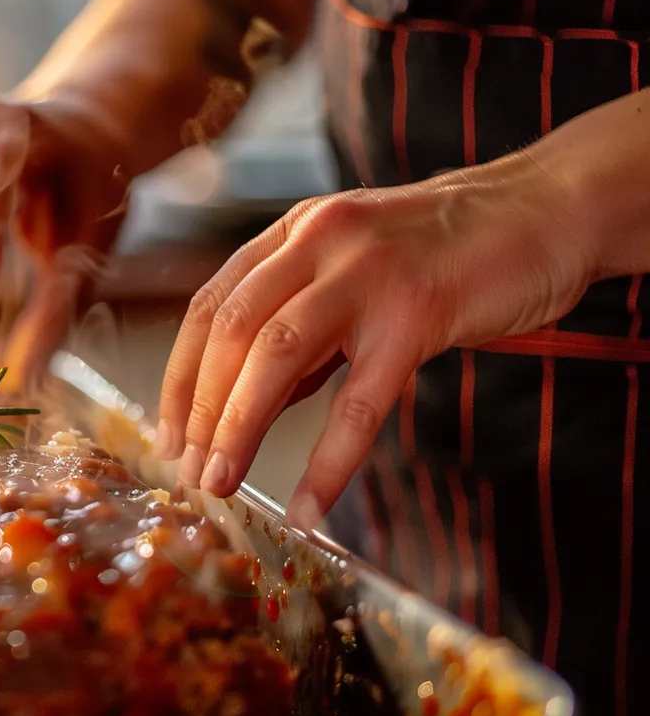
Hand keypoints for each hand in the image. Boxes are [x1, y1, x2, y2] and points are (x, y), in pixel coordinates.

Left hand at [153, 150, 597, 528]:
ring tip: (221, 483)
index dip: (179, 376)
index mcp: (295, 232)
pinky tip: (310, 506)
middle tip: (187, 470)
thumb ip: (301, 328)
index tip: (167, 433)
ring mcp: (366, 271)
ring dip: (237, 428)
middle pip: (229, 330)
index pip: (210, 306)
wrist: (548, 209)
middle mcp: (318, 240)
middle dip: (197, 409)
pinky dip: (328, 461)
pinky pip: (360, 400)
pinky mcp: (418, 309)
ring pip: (273, 356)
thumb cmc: (450, 253)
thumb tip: (247, 404)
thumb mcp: (354, 273)